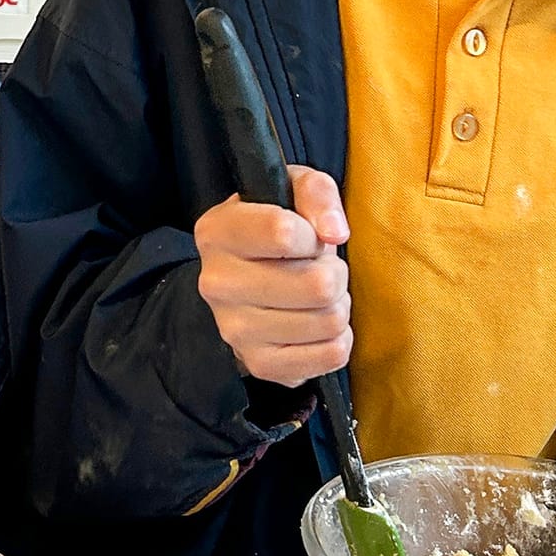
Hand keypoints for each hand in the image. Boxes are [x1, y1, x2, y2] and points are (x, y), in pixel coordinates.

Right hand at [194, 166, 351, 387]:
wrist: (250, 280)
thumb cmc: (278, 229)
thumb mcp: (292, 191)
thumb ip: (316, 193)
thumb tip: (333, 233)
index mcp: (216, 232)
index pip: (283, 232)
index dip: (313, 234)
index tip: (307, 236)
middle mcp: (216, 283)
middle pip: (316, 285)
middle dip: (334, 273)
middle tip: (320, 269)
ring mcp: (234, 330)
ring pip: (328, 321)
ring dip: (338, 305)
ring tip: (318, 296)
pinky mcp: (260, 364)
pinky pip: (332, 355)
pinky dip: (339, 338)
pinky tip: (317, 323)